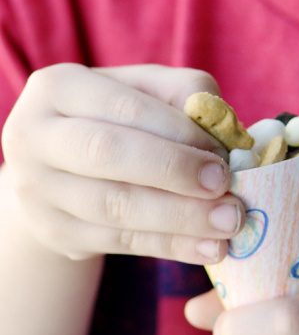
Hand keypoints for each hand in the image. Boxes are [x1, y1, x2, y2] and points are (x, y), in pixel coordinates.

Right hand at [1, 63, 244, 262]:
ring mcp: (38, 190)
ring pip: (115, 206)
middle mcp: (35, 137)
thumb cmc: (118, 117)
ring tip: (229, 222)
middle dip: (174, 171)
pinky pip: (119, 241)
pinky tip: (209, 246)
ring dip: (180, 218)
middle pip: (108, 155)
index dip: (177, 131)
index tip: (223, 153)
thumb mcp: (145, 90)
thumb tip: (225, 128)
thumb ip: (185, 94)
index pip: (125, 108)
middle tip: (226, 186)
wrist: (61, 166)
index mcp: (57, 88)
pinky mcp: (54, 233)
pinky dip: (171, 245)